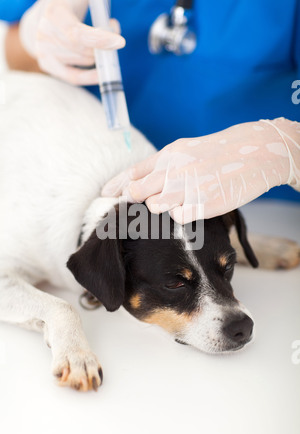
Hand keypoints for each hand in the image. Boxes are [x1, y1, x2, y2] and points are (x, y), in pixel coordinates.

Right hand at [19, 0, 124, 84]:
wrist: (45, 15)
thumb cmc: (70, 5)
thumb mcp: (80, 0)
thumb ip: (97, 5)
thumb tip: (113, 23)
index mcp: (54, 13)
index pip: (77, 34)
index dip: (100, 39)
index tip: (120, 42)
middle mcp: (45, 32)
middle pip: (84, 50)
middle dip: (103, 46)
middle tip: (113, 34)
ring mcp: (44, 50)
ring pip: (84, 61)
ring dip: (99, 54)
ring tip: (100, 40)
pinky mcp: (47, 63)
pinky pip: (73, 76)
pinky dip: (89, 77)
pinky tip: (100, 74)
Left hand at [102, 118, 299, 222]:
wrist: (255, 153)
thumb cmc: (219, 152)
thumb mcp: (186, 150)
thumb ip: (163, 164)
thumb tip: (139, 178)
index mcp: (169, 155)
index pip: (133, 173)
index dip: (116, 186)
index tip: (104, 195)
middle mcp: (174, 170)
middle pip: (137, 192)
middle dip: (131, 202)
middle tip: (130, 209)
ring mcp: (188, 188)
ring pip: (155, 207)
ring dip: (158, 209)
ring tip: (170, 206)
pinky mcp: (203, 204)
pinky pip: (179, 218)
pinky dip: (180, 216)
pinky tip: (189, 210)